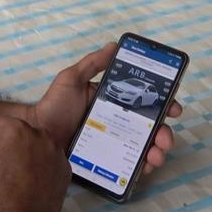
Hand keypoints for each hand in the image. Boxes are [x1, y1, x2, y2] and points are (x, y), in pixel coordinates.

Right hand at [0, 116, 70, 211]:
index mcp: (15, 129)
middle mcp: (40, 134)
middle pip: (17, 133)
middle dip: (7, 147)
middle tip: (1, 174)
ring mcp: (56, 152)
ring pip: (34, 145)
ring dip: (25, 155)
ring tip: (17, 181)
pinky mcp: (66, 169)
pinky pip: (49, 160)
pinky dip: (41, 168)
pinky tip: (32, 186)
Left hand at [26, 42, 183, 174]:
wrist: (38, 138)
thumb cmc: (53, 107)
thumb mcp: (71, 79)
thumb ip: (92, 63)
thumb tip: (114, 46)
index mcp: (112, 102)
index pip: (143, 101)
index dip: (163, 104)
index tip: (174, 109)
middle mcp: (116, 122)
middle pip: (149, 126)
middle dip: (164, 132)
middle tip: (165, 138)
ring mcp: (113, 143)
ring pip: (144, 147)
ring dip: (158, 150)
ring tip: (156, 155)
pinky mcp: (107, 162)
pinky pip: (131, 164)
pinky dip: (144, 166)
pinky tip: (146, 166)